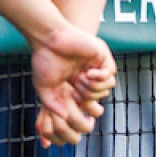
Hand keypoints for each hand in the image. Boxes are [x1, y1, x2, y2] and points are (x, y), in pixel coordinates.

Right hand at [29, 25, 115, 145]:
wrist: (48, 38)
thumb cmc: (44, 60)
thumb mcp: (44, 87)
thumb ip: (52, 105)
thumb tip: (64, 118)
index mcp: (75, 81)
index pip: (88, 100)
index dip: (82, 103)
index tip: (72, 97)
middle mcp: (87, 73)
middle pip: (100, 95)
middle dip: (89, 96)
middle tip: (76, 86)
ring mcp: (96, 64)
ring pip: (108, 86)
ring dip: (95, 87)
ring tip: (83, 78)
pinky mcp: (102, 56)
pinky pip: (111, 74)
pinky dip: (101, 77)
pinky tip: (89, 73)